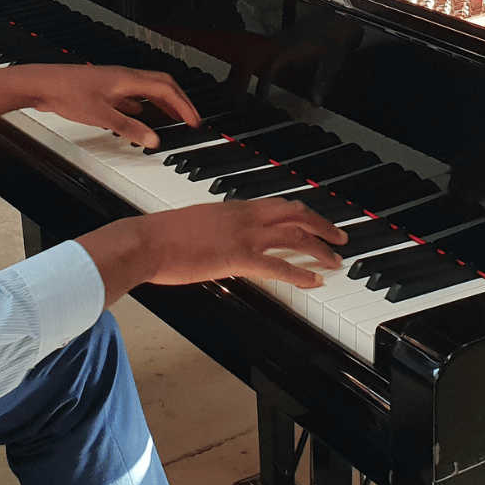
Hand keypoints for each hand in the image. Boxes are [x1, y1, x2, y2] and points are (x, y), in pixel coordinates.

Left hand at [0, 64, 198, 149]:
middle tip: (190, 119)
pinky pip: (133, 96)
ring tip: (172, 119)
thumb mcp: (102, 116)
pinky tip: (139, 118)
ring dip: (163, 104)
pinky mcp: (104, 89)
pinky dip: (143, 107)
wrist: (42, 84)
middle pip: (161, 86)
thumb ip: (129, 129)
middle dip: (179, 102)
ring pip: (147, 90)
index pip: (166, 89)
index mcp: (128, 80)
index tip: (195, 120)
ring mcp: (114, 82)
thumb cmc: (67, 93)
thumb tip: (153, 139)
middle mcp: (125, 78)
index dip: (184, 105)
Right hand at [78, 198, 347, 304]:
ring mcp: (242, 236)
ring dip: (319, 248)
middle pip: (294, 214)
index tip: (313, 220)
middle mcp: (242, 216)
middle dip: (321, 224)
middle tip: (339, 237)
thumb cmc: (158, 237)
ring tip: (335, 260)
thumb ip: (211, 229)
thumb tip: (218, 239)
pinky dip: (300, 272)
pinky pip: (278, 265)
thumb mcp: (191, 225)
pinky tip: (313, 280)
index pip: (275, 204)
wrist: (145, 241)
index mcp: (231, 207)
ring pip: (294, 236)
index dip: (299, 212)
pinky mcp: (237, 257)